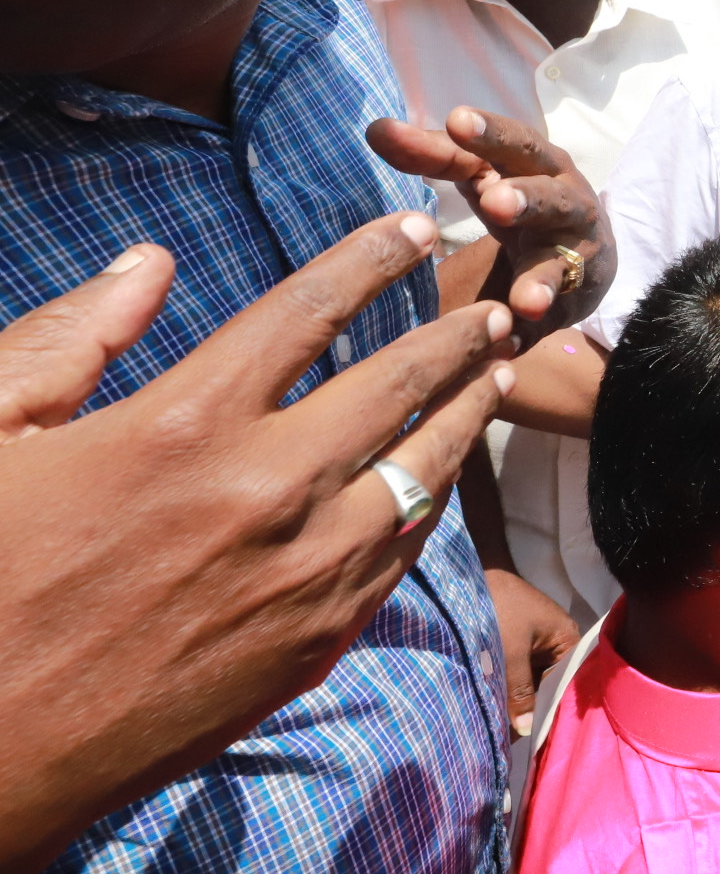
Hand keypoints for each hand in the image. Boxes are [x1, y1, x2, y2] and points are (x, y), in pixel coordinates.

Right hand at [0, 217, 514, 873]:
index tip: (413, 229)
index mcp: (186, 425)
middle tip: (495, 307)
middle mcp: (269, 492)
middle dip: (455, 336)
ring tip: (494, 374)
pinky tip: (439, 476)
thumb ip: (72, 339)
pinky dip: (432, 498)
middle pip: (396, 385)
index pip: (311, 311)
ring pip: (424, 471)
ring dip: (465, 414)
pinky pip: (403, 551)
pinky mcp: (319, 644)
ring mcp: (306, 574)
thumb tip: (149, 264)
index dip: (371, 259)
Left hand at [367, 108, 613, 336]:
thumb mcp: (481, 175)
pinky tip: (520, 328)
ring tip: (525, 296)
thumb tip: (375, 128)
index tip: (456, 122)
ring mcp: (576, 238)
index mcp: (531, 160)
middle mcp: (561, 191)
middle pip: (545, 186)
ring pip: (561, 251)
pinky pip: (561, 295)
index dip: (483, 134)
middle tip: (495, 202)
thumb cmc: (518, 204)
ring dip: (541, 274)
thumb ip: (434, 155)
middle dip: (523, 195)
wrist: (586, 254)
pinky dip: (543, 309)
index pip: (503, 143)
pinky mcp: (580, 282)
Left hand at [485, 569, 577, 736]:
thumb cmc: (498, 610)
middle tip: (520, 736)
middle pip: (550, 681)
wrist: (464, 581)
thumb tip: (527, 730)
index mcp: (567, 638)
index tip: (543, 735)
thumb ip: (520, 691)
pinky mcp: (515, 642)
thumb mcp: (510, 652)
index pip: (569, 680)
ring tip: (509, 728)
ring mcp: (535, 642)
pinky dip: (509, 687)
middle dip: (535, 706)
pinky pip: (518, 670)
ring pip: (532, 678)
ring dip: (520, 698)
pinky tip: (500, 708)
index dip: (556, 706)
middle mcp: (556, 641)